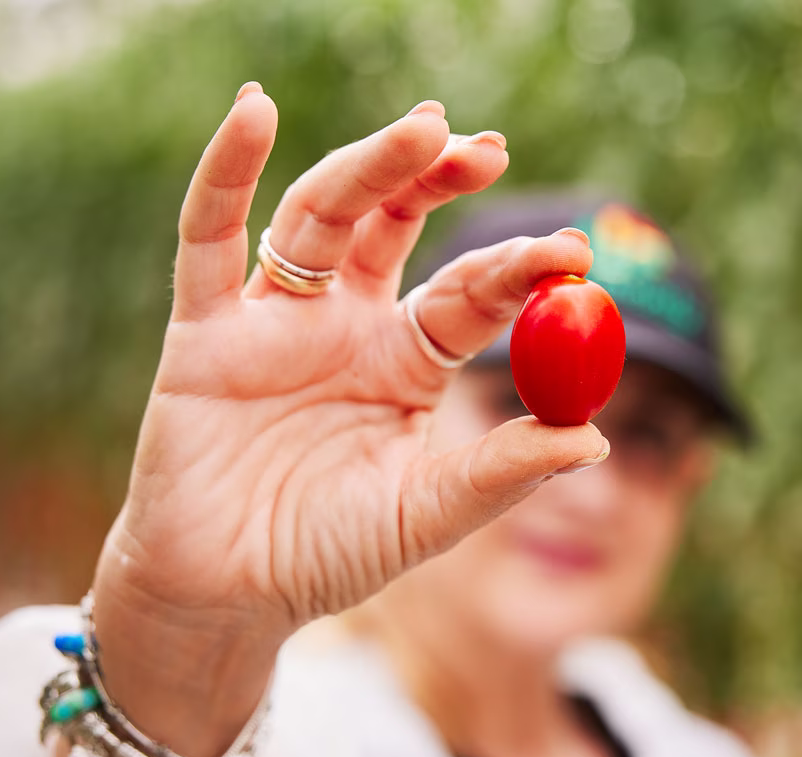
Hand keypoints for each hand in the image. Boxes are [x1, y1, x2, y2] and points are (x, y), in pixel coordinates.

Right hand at [88, 84, 607, 756]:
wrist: (225, 599)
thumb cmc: (326, 556)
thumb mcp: (426, 514)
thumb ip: (500, 473)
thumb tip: (597, 440)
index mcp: (408, 361)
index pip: (469, 293)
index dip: (518, 266)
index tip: (573, 251)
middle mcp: (347, 325)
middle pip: (396, 224)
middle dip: (438, 180)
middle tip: (487, 149)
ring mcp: (277, 320)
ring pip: (322, 217)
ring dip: (369, 166)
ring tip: (424, 129)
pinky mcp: (204, 330)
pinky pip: (208, 239)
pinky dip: (225, 175)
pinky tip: (253, 113)